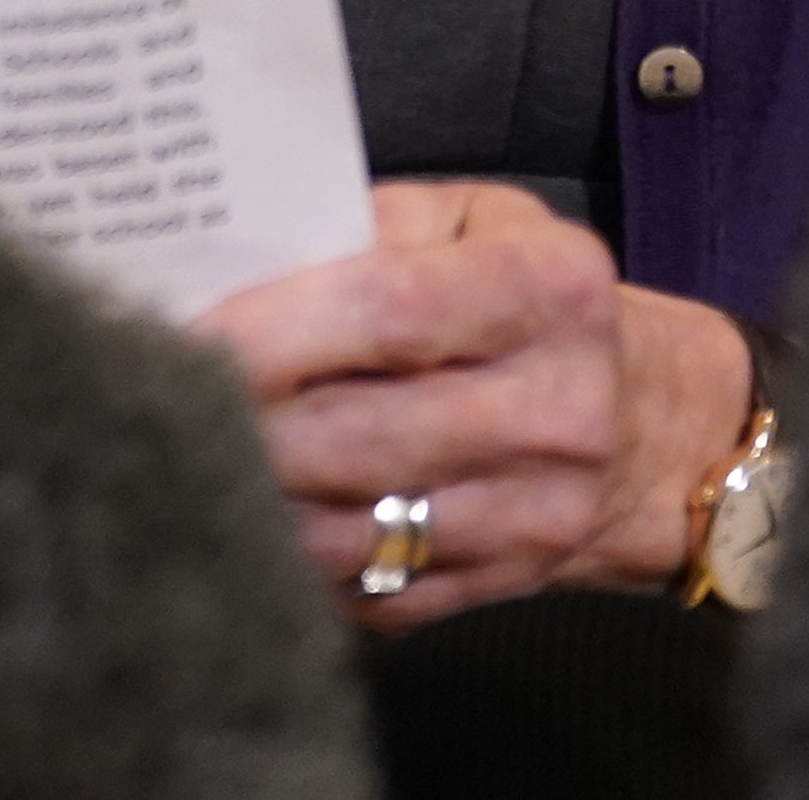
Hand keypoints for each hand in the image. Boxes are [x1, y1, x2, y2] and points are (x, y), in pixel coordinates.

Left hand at [196, 184, 748, 617]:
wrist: (656, 429)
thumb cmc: (532, 300)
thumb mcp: (479, 222)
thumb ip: (371, 221)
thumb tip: (237, 250)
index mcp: (551, 292)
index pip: (391, 309)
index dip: (275, 327)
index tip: (185, 326)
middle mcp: (558, 410)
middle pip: (357, 432)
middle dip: (240, 420)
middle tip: (152, 392)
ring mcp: (534, 515)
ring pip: (351, 525)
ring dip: (251, 494)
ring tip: (180, 450)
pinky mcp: (500, 587)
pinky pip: (366, 587)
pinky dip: (289, 554)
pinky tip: (241, 508)